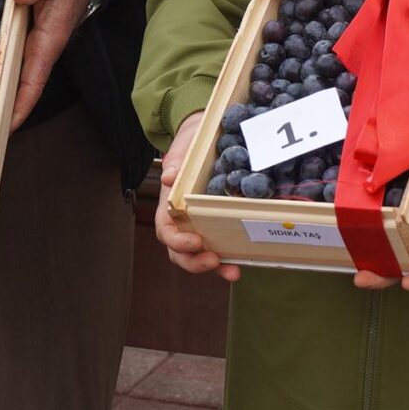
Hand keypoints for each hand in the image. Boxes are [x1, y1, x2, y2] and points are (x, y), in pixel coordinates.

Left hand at [8, 0, 89, 128]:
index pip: (34, 82)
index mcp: (47, 43)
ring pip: (17, 81)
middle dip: (5, 112)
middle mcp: (40, 52)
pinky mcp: (28, 44)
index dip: (21, 105)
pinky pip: (13, 67)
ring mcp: (34, 50)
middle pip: (23, 90)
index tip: (6, 127)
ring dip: (1, 98)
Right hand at [155, 111, 239, 281]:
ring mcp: (199, 226)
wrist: (205, 138)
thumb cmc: (189, 146)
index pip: (166, 231)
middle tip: (213, 261)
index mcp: (169, 207)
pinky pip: (221, 245)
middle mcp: (182, 222)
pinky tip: (242, 262)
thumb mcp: (181, 150)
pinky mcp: (218, 226)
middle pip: (180, 252)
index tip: (195, 242)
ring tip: (232, 270)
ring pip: (199, 255)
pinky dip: (229, 257)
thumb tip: (169, 176)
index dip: (178, 241)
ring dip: (214, 267)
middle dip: (194, 262)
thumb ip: (175, 163)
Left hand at [352, 158, 408, 292]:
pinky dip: (358, 227)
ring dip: (366, 258)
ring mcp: (399, 218)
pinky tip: (346, 231)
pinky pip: (371, 218)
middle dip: (382, 276)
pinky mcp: (386, 200)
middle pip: (399, 262)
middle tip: (365, 279)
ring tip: (355, 269)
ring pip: (382, 245)